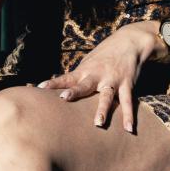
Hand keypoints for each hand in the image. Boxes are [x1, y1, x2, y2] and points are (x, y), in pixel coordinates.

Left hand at [36, 22, 158, 131]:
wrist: (129, 41)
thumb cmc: (105, 54)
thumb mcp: (89, 62)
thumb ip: (78, 76)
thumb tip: (62, 89)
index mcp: (85, 71)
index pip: (67, 78)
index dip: (54, 83)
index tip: (40, 87)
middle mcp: (97, 76)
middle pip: (84, 85)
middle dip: (75, 92)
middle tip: (64, 98)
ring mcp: (112, 80)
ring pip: (106, 96)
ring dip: (102, 109)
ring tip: (98, 123)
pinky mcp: (127, 84)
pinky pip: (128, 102)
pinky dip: (129, 116)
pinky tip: (128, 129)